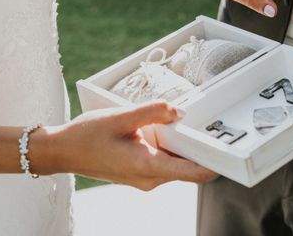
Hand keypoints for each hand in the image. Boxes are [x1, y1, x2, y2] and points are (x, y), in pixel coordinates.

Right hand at [43, 102, 214, 190]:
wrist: (61, 151)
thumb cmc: (87, 135)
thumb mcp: (121, 117)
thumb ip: (153, 112)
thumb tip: (180, 112)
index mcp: (148, 167)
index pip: (194, 173)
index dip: (215, 162)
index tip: (230, 147)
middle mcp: (150, 179)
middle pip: (187, 166)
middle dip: (198, 146)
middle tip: (210, 122)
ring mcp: (144, 178)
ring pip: (175, 162)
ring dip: (180, 144)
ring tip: (182, 119)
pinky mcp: (139, 173)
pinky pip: (162, 161)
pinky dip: (167, 145)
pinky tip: (161, 127)